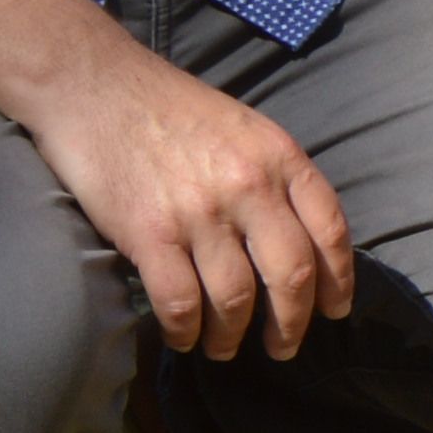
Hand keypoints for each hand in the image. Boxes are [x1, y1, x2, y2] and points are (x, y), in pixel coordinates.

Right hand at [0, 0, 354, 359]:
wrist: (94, 85)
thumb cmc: (170, 109)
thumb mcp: (246, 129)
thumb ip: (276, 177)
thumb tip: (301, 240)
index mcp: (280, 157)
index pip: (330, 230)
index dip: (338, 280)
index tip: (335, 311)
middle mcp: (249, 186)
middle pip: (292, 276)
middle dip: (293, 323)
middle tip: (283, 347)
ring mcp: (199, 212)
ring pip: (236, 299)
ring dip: (232, 336)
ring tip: (223, 347)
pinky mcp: (149, 233)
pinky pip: (180, 303)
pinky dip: (185, 331)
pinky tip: (183, 336)